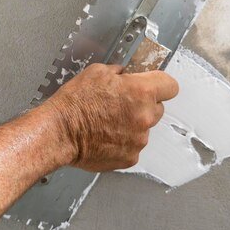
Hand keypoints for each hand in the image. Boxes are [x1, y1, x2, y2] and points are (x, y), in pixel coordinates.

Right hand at [45, 63, 178, 171]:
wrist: (59, 132)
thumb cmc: (75, 103)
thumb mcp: (97, 72)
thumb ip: (120, 72)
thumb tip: (126, 75)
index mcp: (141, 92)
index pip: (170, 86)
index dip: (161, 84)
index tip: (154, 85)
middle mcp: (145, 117)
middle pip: (158, 108)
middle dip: (144, 105)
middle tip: (121, 104)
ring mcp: (139, 140)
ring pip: (144, 129)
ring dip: (132, 125)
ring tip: (107, 122)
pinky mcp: (130, 157)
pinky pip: (133, 146)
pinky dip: (122, 142)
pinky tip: (104, 136)